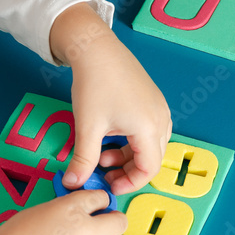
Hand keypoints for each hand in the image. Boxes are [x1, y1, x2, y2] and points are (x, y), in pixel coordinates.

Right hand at [0, 191, 126, 234]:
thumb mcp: (39, 212)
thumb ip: (64, 212)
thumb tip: (76, 216)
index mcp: (72, 208)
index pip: (101, 197)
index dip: (100, 202)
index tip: (98, 206)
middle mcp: (86, 230)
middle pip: (119, 222)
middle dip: (114, 221)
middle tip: (106, 224)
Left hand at [49, 3, 171, 194]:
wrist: (96, 48)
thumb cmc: (94, 83)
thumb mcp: (87, 127)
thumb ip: (83, 160)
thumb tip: (73, 183)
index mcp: (149, 128)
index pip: (148, 170)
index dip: (130, 184)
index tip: (109, 186)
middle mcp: (161, 119)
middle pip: (152, 159)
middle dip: (128, 171)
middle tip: (103, 173)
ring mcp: (159, 108)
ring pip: (150, 146)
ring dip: (128, 156)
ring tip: (101, 154)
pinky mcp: (152, 101)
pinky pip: (149, 131)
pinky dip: (132, 142)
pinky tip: (110, 136)